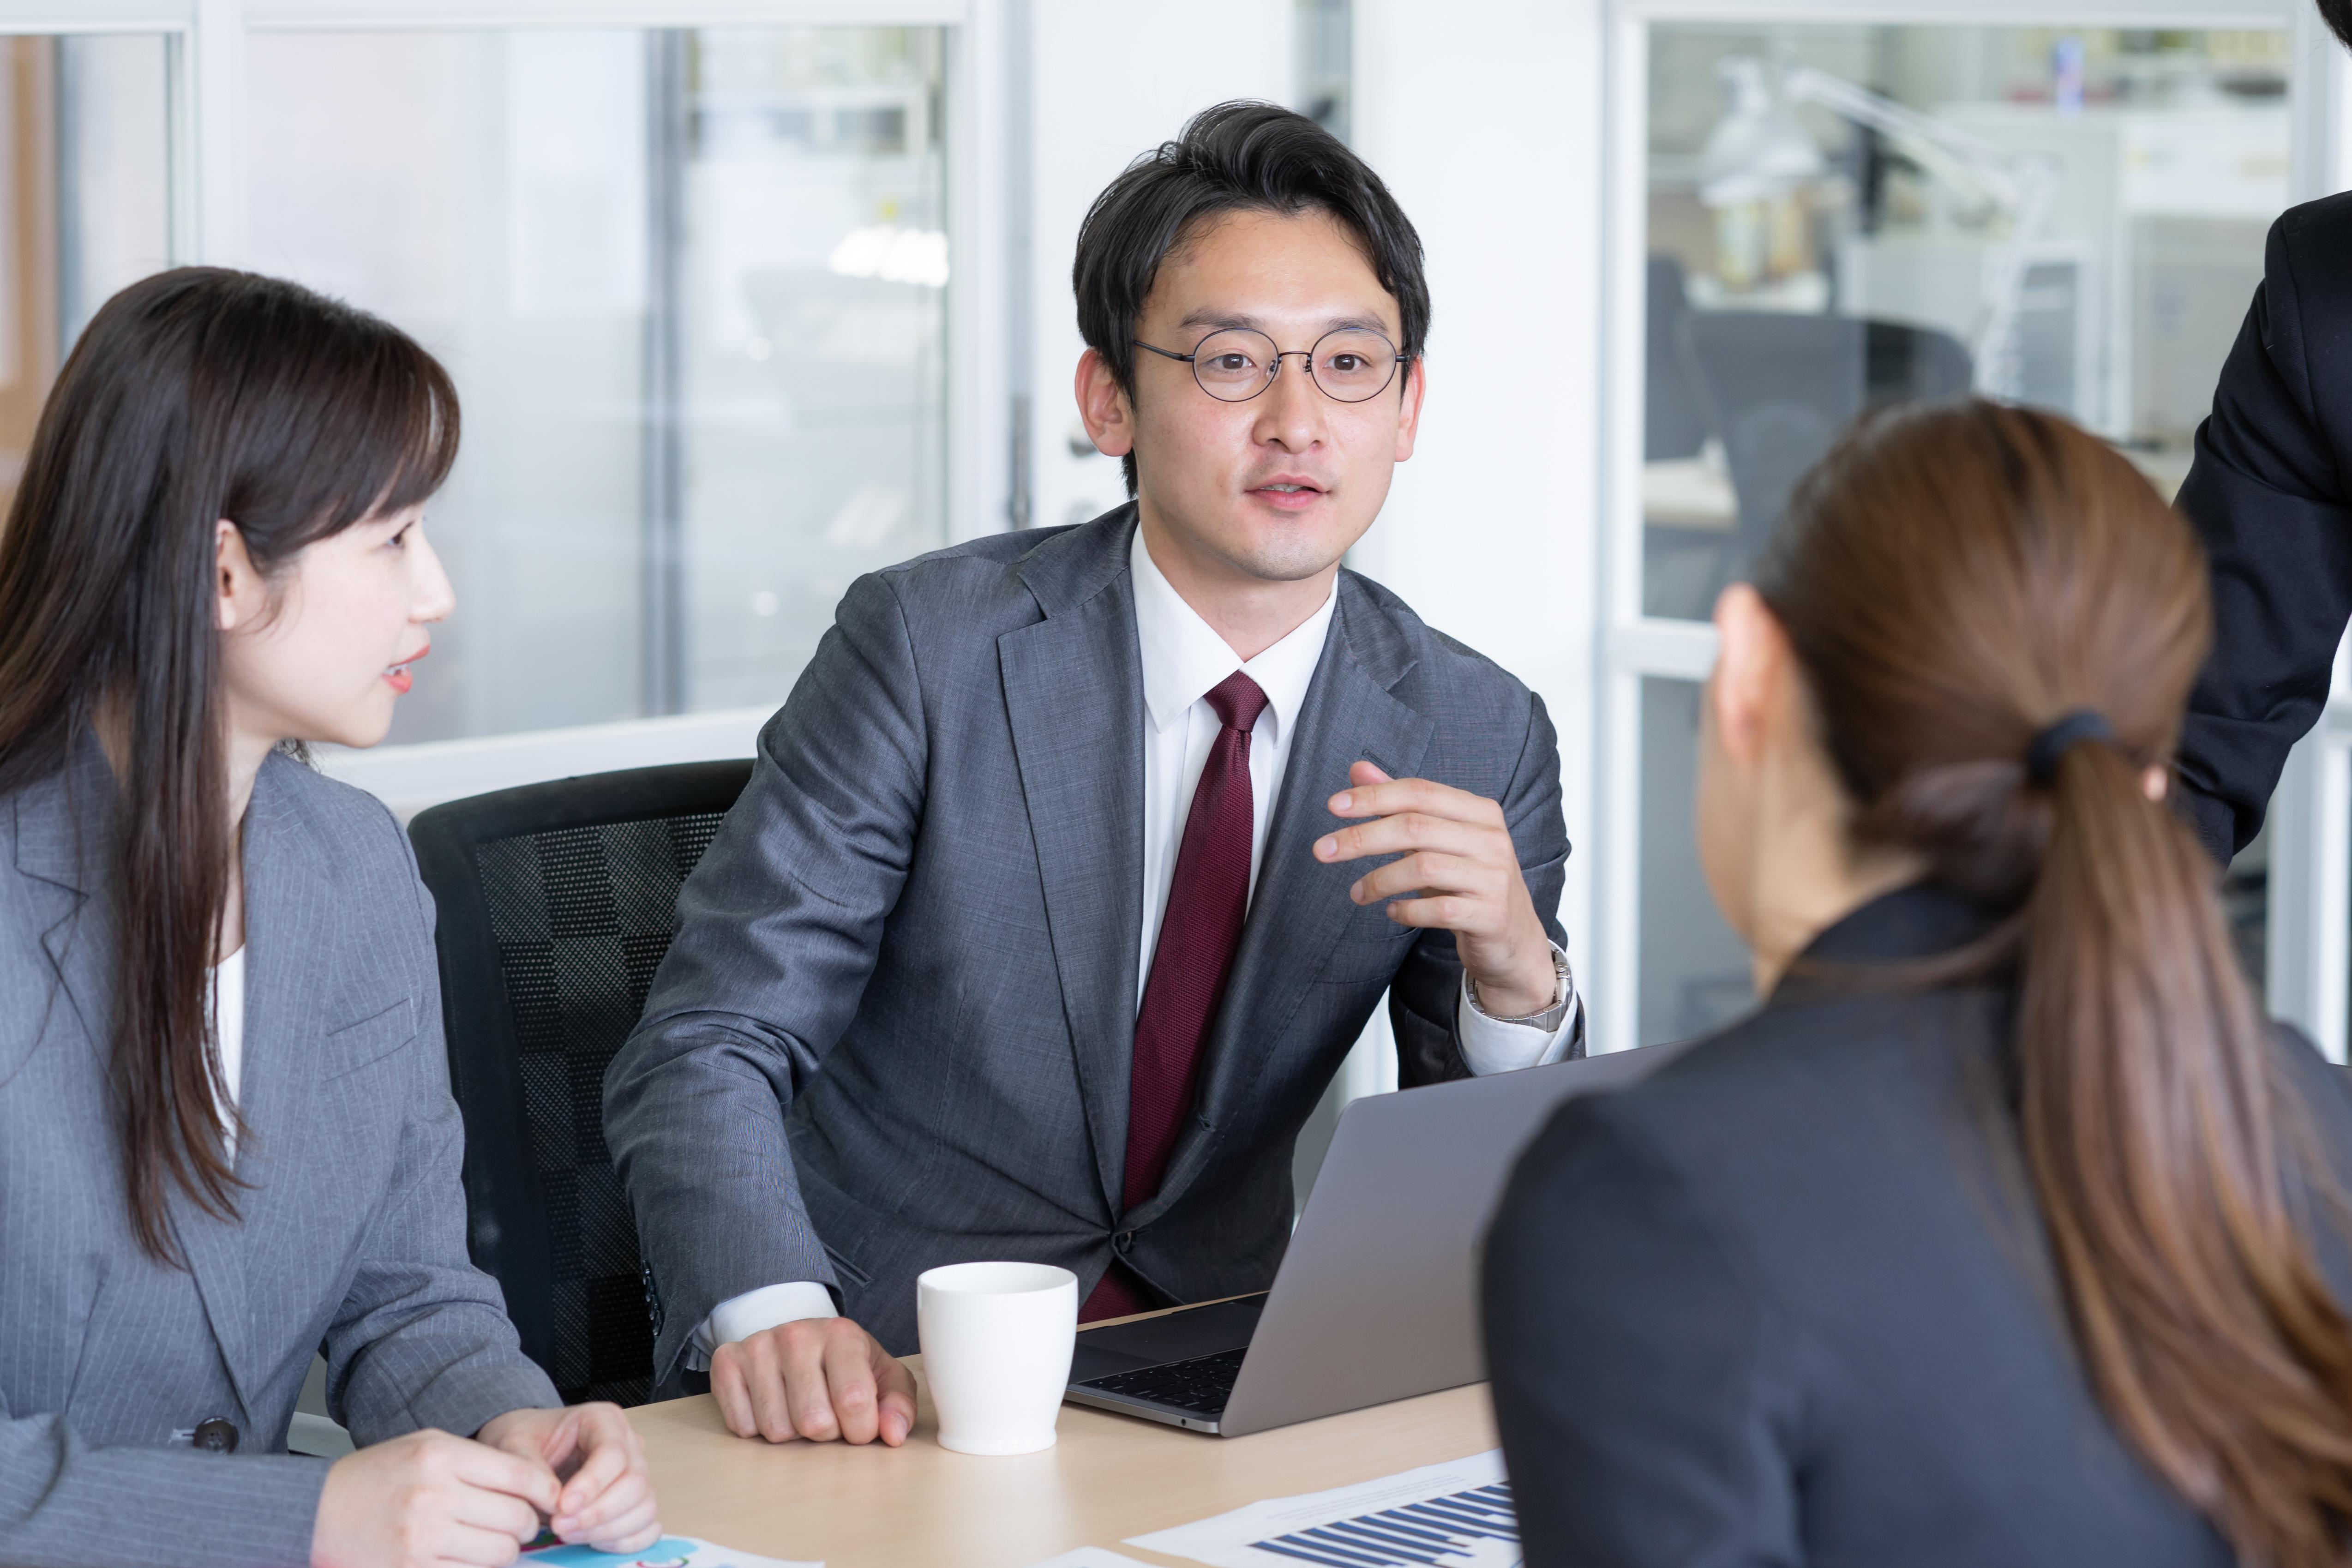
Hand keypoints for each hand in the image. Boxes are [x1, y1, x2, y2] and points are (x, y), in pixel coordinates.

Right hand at [310, 1427, 558, 1567]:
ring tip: (487, 1541)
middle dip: (526, 1524)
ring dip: (503, 1551)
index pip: (521, 1476)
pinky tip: (464, 1558)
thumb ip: (480, 1460)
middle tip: (517, 1524)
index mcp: (440, 1457)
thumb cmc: (376, 1476)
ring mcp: (421, 1539)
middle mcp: (433, 1496)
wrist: (315, 1513)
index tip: (550, 1499)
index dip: (546, 1491)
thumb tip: (535, 1486)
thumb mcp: (427, 1446)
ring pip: (500, 1554)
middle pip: (517, 1518)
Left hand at [477, 1404, 659, 1553]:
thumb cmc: (526, 1441)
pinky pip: (649, 1527)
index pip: (614, 1453)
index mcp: (604, 1419)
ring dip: (608, 1530)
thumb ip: (530, 1468)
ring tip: (569, 1533)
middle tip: (559, 1525)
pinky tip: (593, 1541)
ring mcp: (637, 1474)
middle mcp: (629, 1444)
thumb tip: (555, 1500)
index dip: (592, 1485)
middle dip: (598, 1513)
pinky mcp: (636, 1502)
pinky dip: (625, 1541)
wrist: (528, 1447)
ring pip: (645, 1507)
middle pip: (635, 1483)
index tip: (562, 1506)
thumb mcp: (514, 1444)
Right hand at [710, 1315, 915, 1445]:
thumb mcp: (884, 1377)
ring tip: (800, 1406)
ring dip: (793, 1433)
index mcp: (842, 1334)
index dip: (860, 1430)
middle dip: (826, 1432)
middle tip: (827, 1413)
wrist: (799, 1336)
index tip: (860, 1425)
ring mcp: (758, 1346)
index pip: (853, 1401)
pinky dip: (759, 1428)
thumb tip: (893, 1434)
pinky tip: (772, 1404)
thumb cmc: (847, 1364)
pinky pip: (742, 1426)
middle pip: (813, 1422)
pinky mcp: (727, 1361)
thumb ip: (898, 1405)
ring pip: (776, 1430)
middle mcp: (797, 1334)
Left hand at [1315, 760, 1557, 1016]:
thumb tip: (1358, 770)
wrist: (1513, 939)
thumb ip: (1401, 804)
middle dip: (1362, 838)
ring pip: (1423, 868)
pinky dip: (1406, 910)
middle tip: (1322, 850)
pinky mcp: (1491, 915)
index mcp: (1480, 811)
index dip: (1374, 796)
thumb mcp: (1438, 839)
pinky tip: (1392, 911)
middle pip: (1415, 827)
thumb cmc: (1468, 881)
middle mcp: (1492, 839)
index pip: (1419, 792)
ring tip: (1357, 892)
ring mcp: (1494, 878)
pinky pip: (1438, 910)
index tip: (1333, 806)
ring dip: (1379, 880)